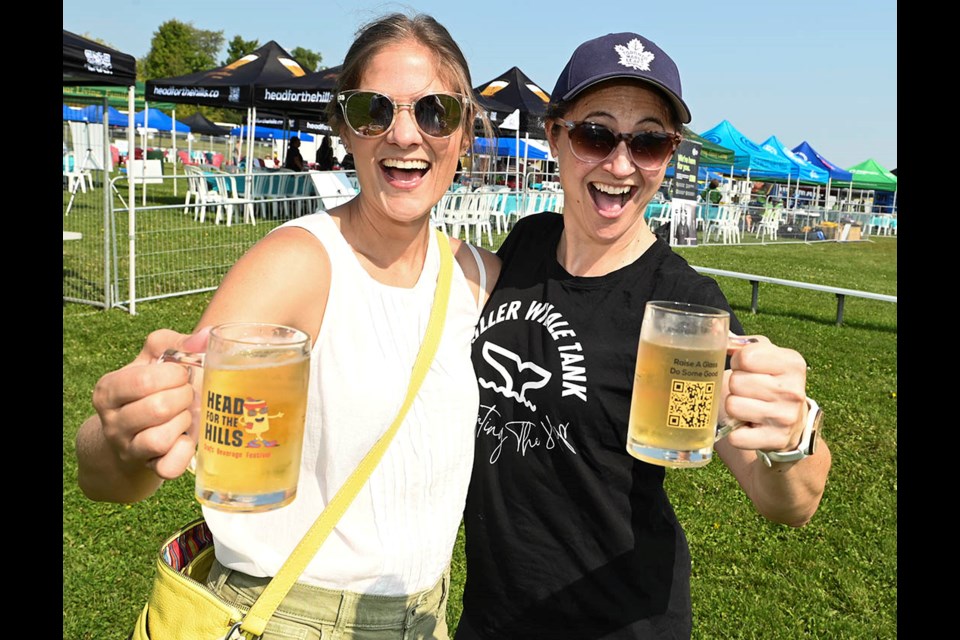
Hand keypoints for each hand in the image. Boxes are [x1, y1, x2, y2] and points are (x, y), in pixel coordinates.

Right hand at [91, 327, 210, 479]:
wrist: (140, 431)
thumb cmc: (153, 389)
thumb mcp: (155, 359)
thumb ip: (178, 342)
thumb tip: (207, 336)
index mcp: (109, 390)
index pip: (143, 381)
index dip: (173, 375)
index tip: (181, 373)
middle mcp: (113, 422)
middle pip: (157, 409)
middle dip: (183, 397)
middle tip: (187, 394)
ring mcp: (130, 448)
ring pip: (159, 439)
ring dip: (184, 422)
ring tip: (185, 414)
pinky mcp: (150, 468)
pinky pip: (169, 467)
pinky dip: (184, 451)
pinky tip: (186, 437)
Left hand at [718, 335, 807, 452]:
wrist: (794, 423)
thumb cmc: (772, 382)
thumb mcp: (766, 357)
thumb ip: (741, 344)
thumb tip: (713, 331)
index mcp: (793, 363)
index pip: (745, 357)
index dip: (738, 362)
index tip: (747, 369)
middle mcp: (793, 390)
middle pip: (736, 382)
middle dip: (735, 386)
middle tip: (748, 391)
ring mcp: (786, 417)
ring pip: (732, 406)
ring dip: (734, 408)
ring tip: (749, 407)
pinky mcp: (776, 440)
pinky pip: (735, 436)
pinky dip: (736, 432)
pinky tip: (749, 426)